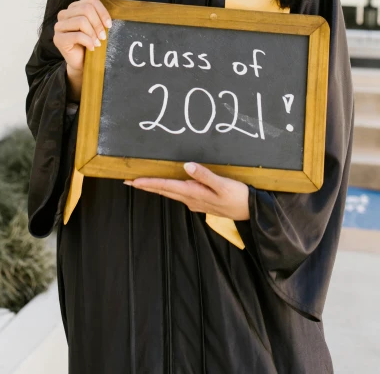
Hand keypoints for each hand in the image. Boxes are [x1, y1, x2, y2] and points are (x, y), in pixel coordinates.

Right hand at [53, 0, 110, 97]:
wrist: (83, 62)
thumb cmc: (91, 40)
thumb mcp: (98, 21)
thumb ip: (99, 2)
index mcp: (73, 7)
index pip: (91, 1)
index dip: (103, 12)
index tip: (110, 24)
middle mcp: (64, 14)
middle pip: (86, 10)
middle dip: (98, 24)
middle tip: (104, 36)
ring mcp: (59, 26)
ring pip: (81, 21)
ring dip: (93, 34)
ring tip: (98, 42)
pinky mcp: (58, 39)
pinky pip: (76, 35)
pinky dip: (88, 42)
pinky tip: (91, 47)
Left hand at [124, 162, 249, 220]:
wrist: (251, 212)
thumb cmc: (238, 197)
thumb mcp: (223, 185)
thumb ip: (205, 175)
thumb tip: (187, 166)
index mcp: (193, 193)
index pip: (165, 187)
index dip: (148, 183)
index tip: (132, 181)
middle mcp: (191, 199)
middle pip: (163, 191)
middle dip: (146, 186)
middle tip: (128, 181)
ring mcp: (195, 202)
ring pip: (170, 193)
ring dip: (155, 188)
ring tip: (142, 183)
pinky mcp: (201, 202)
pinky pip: (179, 194)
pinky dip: (168, 189)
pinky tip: (167, 187)